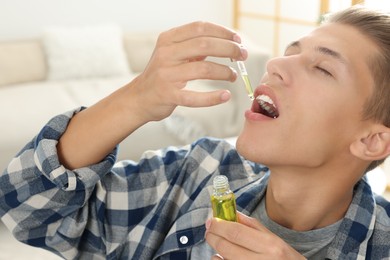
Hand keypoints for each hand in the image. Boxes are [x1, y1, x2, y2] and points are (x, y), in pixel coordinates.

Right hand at [130, 21, 246, 121]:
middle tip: (242, 55)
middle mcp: (165, 54)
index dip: (222, 32)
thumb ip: (194, 47)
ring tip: (233, 76)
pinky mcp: (168, 95)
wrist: (138, 98)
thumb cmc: (161, 75)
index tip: (237, 40)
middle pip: (205, 45)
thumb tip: (225, 41)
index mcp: (168, 39)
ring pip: (203, 69)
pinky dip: (213, 97)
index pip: (200, 28)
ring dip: (225, 72)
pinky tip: (225, 96)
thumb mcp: (173, 54)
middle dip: (229, 49)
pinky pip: (195, 97)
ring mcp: (166, 75)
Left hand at [205, 212, 305, 259]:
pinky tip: (221, 257)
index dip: (219, 225)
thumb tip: (233, 212)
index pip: (236, 232)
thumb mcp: (275, 240)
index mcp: (270, 245)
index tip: (211, 220)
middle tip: (209, 230)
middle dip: (213, 236)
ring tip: (217, 244)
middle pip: (226, 246)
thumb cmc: (287, 259)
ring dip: (215, 250)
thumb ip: (252, 226)